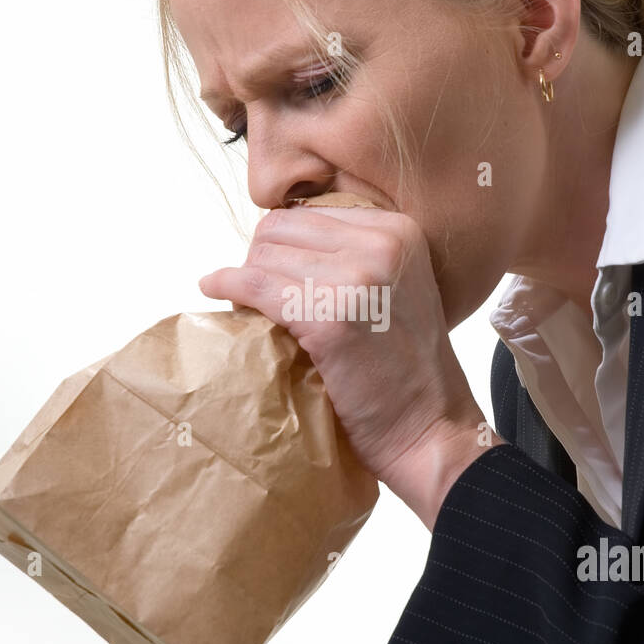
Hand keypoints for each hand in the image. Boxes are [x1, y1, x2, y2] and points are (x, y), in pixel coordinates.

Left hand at [198, 205, 505, 527]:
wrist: (430, 428)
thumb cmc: (408, 372)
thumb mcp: (398, 290)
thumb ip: (355, 258)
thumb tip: (279, 244)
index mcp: (399, 231)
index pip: (308, 215)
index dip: (283, 247)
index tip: (278, 278)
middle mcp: (380, 243)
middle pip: (280, 230)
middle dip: (260, 261)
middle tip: (262, 301)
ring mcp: (356, 278)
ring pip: (262, 256)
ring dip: (246, 282)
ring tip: (253, 313)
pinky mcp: (329, 316)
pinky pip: (253, 284)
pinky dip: (225, 285)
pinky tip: (213, 289)